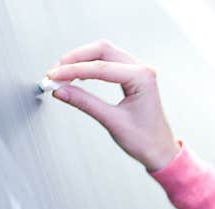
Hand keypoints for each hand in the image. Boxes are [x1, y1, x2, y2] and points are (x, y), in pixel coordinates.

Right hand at [46, 40, 180, 171]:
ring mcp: (138, 71)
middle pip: (101, 50)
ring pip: (103, 53)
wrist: (161, 151)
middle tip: (55, 72)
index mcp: (143, 78)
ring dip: (80, 60)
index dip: (73, 70)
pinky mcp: (133, 77)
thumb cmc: (146, 140)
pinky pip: (108, 62)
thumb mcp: (112, 121)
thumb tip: (60, 90)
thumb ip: (84, 103)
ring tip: (61, 74)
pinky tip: (76, 75)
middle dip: (75, 59)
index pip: (100, 67)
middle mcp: (142, 70)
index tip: (53, 76)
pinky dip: (89, 65)